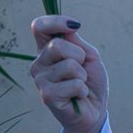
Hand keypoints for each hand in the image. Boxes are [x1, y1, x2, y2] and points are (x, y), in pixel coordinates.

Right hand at [29, 15, 108, 132]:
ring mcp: (40, 80)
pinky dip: (83, 90)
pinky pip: (74, 84)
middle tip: (81, 70)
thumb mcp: (87, 56)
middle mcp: (39, 63)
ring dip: (82, 76)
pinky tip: (77, 97)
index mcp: (46, 50)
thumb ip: (76, 41)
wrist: (93, 110)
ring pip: (69, 65)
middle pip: (57, 46)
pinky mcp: (46, 95)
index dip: (55, 22)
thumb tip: (70, 26)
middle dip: (78, 56)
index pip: (39, 27)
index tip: (75, 26)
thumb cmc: (90, 82)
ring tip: (79, 85)